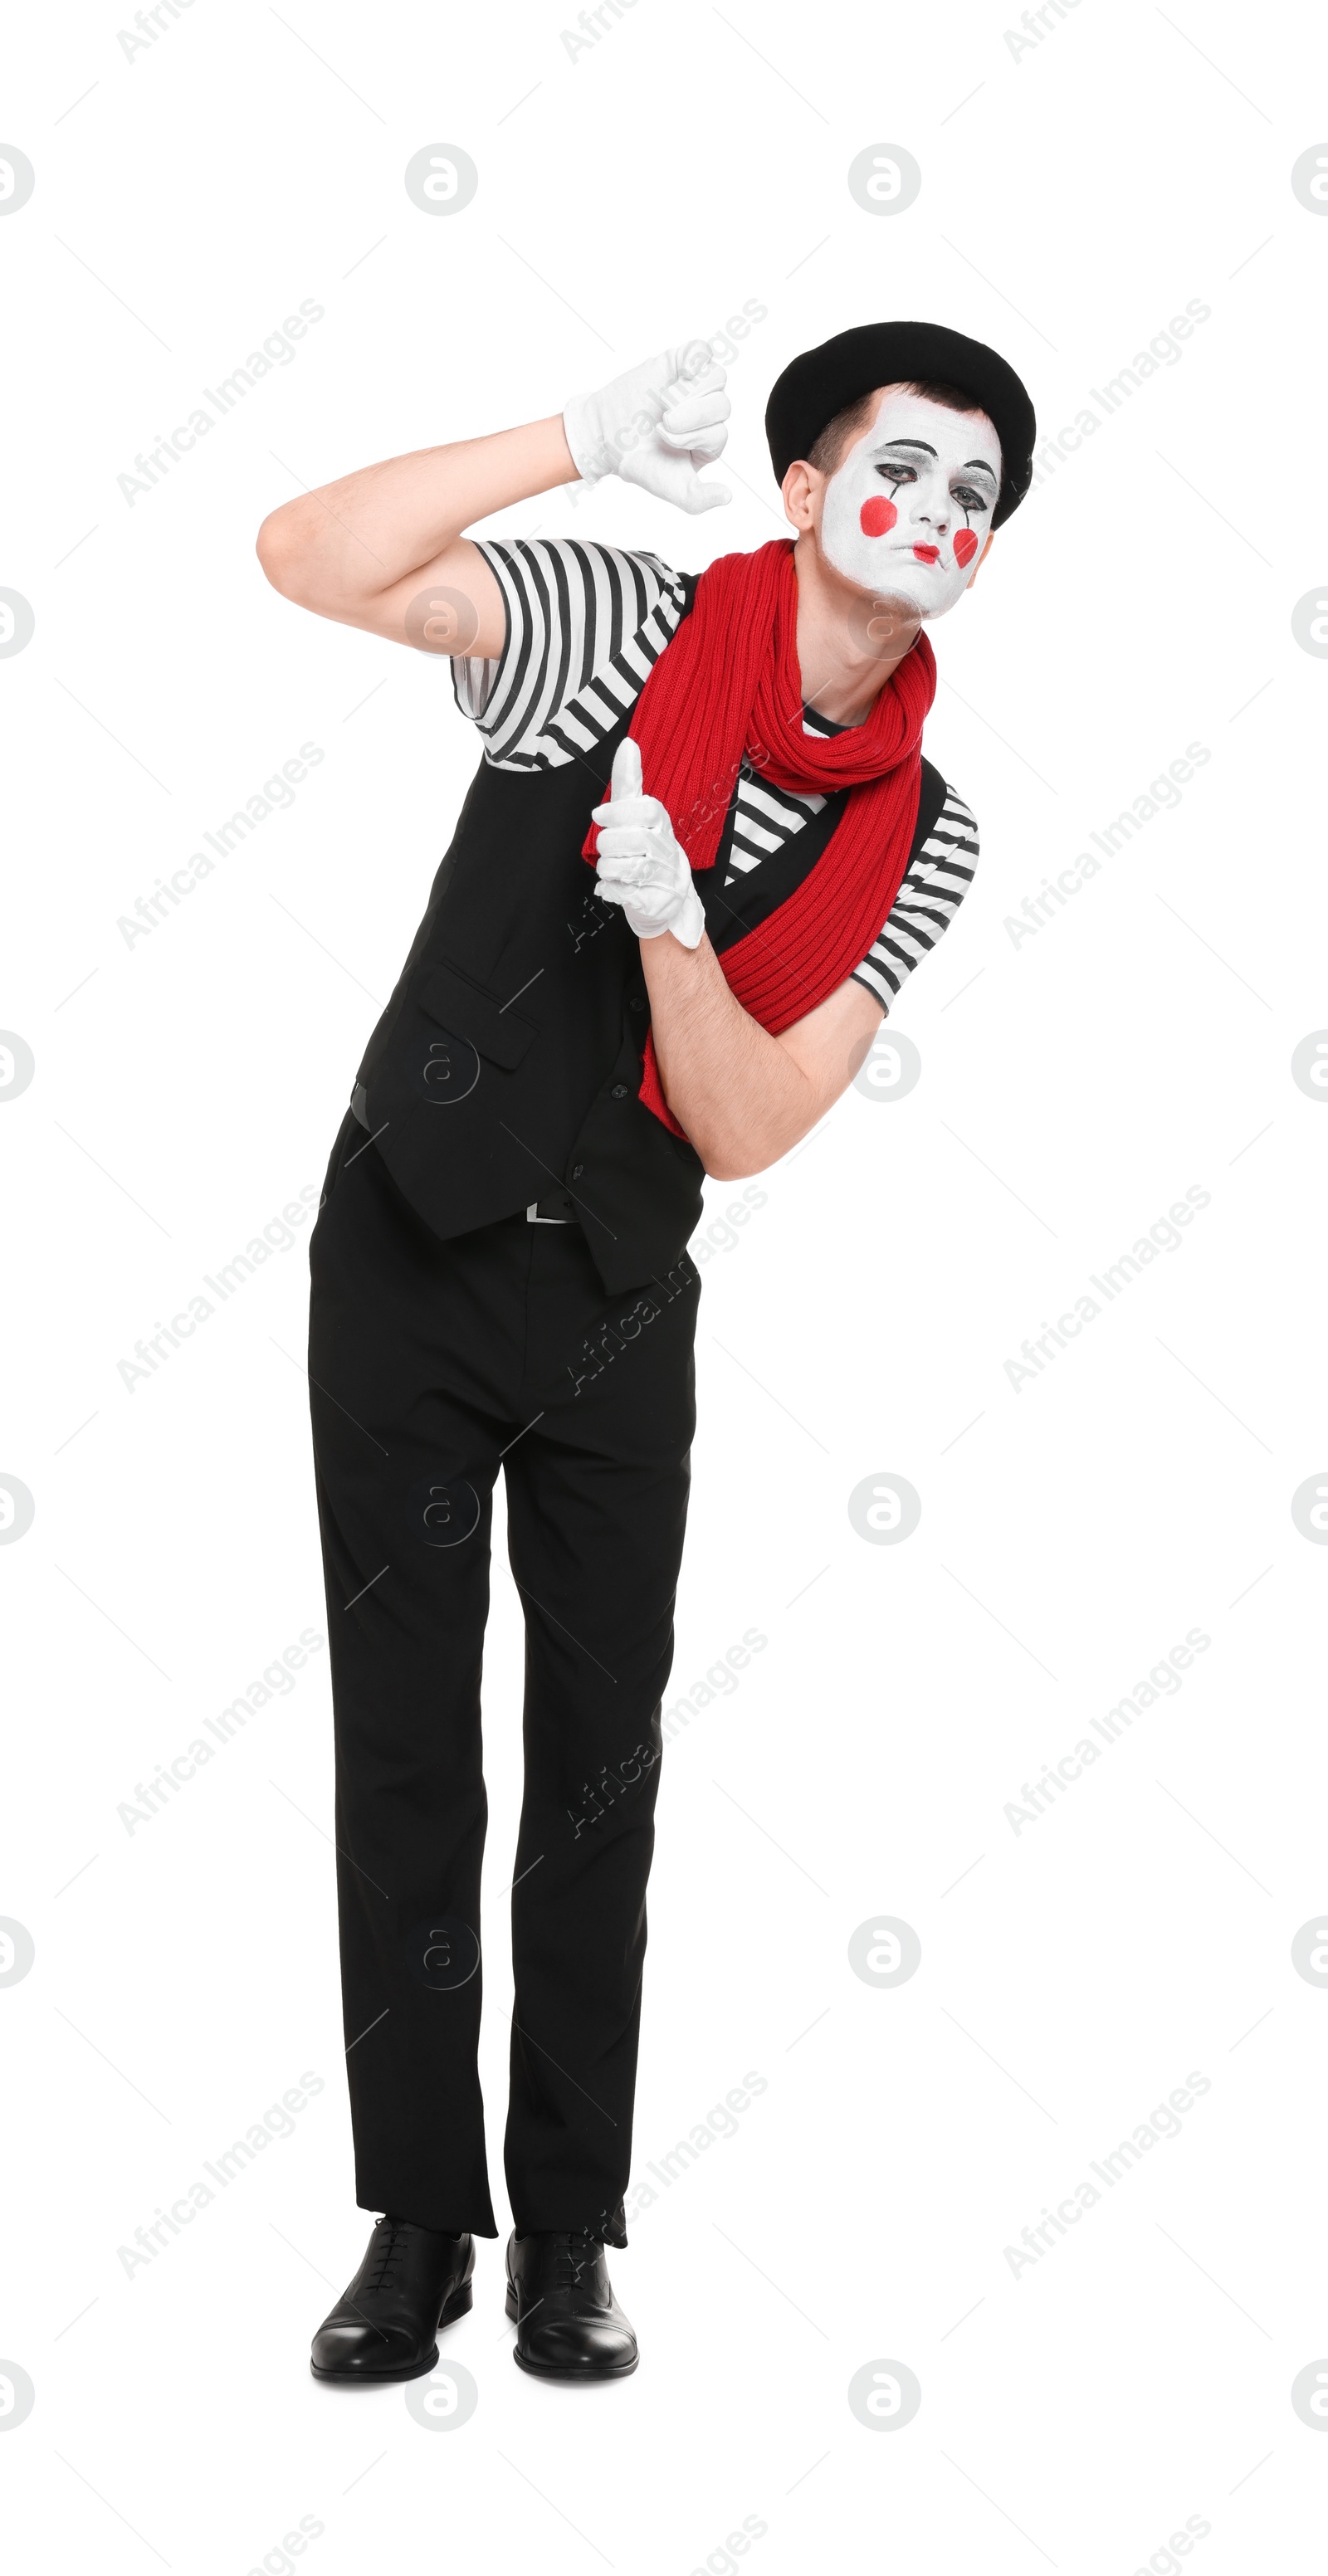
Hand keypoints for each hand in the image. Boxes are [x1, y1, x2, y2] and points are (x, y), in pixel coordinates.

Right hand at [564, 340, 731, 515]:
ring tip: (664, 401)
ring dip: (690, 391)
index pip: (719, 433)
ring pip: (716, 378)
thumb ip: (699, 500)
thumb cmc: (641, 462)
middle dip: (692, 416)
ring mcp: (696, 385)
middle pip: (722, 406)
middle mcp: (708, 412)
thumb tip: (728, 497)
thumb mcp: (671, 489)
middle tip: (663, 422)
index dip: (694, 436)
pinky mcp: (681, 362)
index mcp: (710, 441)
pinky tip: (682, 371)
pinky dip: (696, 358)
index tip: (664, 439)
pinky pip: (702, 351)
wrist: (606, 436)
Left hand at [591, 737, 705, 946]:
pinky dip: (610, 890)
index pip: (646, 810)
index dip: (620, 812)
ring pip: (622, 868)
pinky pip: (623, 894)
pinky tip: (613, 887)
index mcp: (661, 824)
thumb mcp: (638, 812)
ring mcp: (662, 876)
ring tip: (614, 869)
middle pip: (628, 840)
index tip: (598, 815)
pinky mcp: (654, 901)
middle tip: (610, 849)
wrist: (668, 895)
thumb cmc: (646, 848)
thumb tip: (628, 743)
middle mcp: (665, 848)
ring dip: (608, 869)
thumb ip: (629, 780)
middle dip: (608, 845)